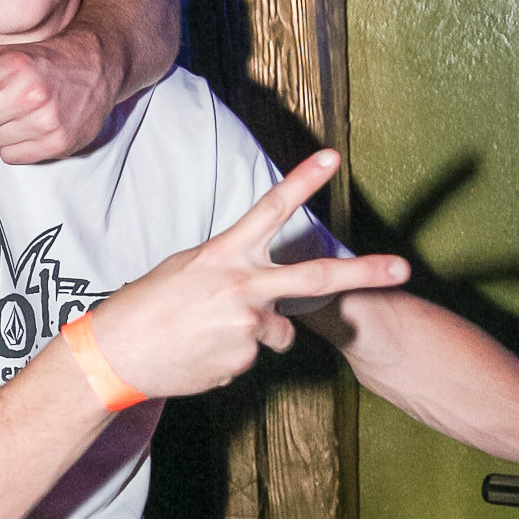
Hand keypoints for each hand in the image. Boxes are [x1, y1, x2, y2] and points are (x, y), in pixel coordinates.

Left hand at [0, 27, 106, 163]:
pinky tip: (32, 126)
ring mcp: (46, 120)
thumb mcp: (0, 55)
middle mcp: (30, 93)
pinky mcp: (58, 143)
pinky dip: (16, 145)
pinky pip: (11, 157)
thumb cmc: (39, 62)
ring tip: (20, 111)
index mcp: (13, 64)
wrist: (95, 68)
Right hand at [87, 151, 410, 398]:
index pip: (270, 208)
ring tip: (209, 335)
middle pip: (317, 276)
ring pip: (278, 332)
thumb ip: (232, 270)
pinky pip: (251, 358)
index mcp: (224, 254)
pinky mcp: (243, 361)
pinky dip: (231, 357)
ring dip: (257, 334)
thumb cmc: (145, 308)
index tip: (331, 158)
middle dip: (366, 271)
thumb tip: (261, 288)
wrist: (115, 355)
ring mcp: (247, 327)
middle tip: (403, 268)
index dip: (303, 180)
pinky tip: (200, 354)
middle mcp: (243, 287)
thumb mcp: (187, 271)